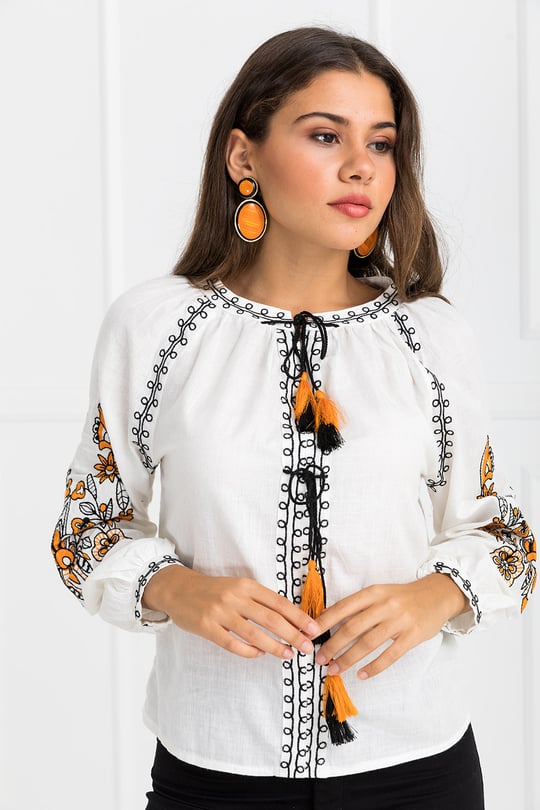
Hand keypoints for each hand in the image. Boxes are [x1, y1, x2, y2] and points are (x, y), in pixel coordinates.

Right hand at [142, 565, 321, 660]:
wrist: (178, 589)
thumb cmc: (214, 590)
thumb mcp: (238, 587)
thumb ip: (259, 600)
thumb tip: (288, 620)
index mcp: (246, 585)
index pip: (278, 602)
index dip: (298, 616)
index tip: (313, 629)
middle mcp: (235, 597)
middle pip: (270, 618)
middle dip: (292, 634)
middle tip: (307, 647)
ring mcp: (220, 613)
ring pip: (254, 634)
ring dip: (274, 646)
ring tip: (288, 654)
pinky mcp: (207, 627)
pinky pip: (232, 644)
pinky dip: (249, 651)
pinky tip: (259, 655)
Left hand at [314, 573, 468, 679]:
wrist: (437, 595)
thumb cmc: (403, 596)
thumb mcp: (380, 593)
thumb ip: (358, 605)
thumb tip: (327, 619)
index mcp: (373, 592)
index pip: (342, 607)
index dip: (324, 622)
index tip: (309, 635)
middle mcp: (384, 605)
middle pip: (352, 627)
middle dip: (333, 645)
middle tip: (320, 659)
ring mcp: (399, 621)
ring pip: (368, 643)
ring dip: (348, 659)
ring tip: (335, 670)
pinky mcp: (412, 636)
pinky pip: (389, 655)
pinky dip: (374, 667)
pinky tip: (362, 675)